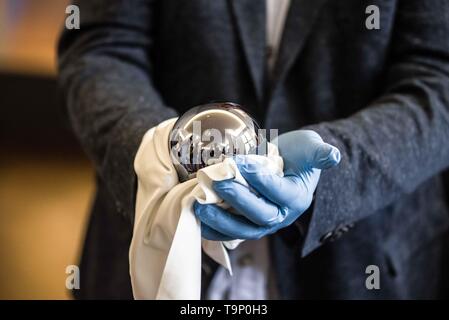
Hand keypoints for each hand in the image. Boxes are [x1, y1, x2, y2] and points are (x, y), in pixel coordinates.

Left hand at [194, 130, 340, 240]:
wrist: (285, 165)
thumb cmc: (297, 156)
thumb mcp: (310, 148)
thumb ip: (319, 152)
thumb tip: (332, 156)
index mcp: (297, 198)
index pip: (279, 192)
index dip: (261, 179)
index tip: (241, 163)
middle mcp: (281, 216)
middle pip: (259, 214)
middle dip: (237, 198)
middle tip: (217, 180)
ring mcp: (262, 224)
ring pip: (242, 228)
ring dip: (221, 219)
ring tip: (201, 205)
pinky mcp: (247, 225)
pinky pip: (230, 233)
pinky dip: (214, 229)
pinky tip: (199, 218)